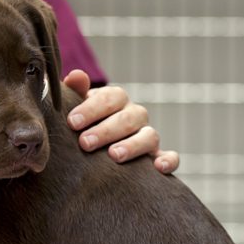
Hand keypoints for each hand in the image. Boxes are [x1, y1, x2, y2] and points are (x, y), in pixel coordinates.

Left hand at [63, 69, 179, 173]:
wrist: (92, 146)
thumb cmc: (82, 124)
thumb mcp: (75, 107)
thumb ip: (76, 92)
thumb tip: (76, 76)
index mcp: (116, 100)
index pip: (110, 97)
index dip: (92, 108)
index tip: (72, 122)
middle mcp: (135, 115)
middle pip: (128, 117)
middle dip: (106, 130)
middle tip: (85, 143)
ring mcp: (148, 136)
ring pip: (150, 136)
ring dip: (133, 145)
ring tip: (114, 155)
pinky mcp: (157, 157)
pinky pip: (171, 157)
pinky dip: (169, 161)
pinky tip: (158, 168)